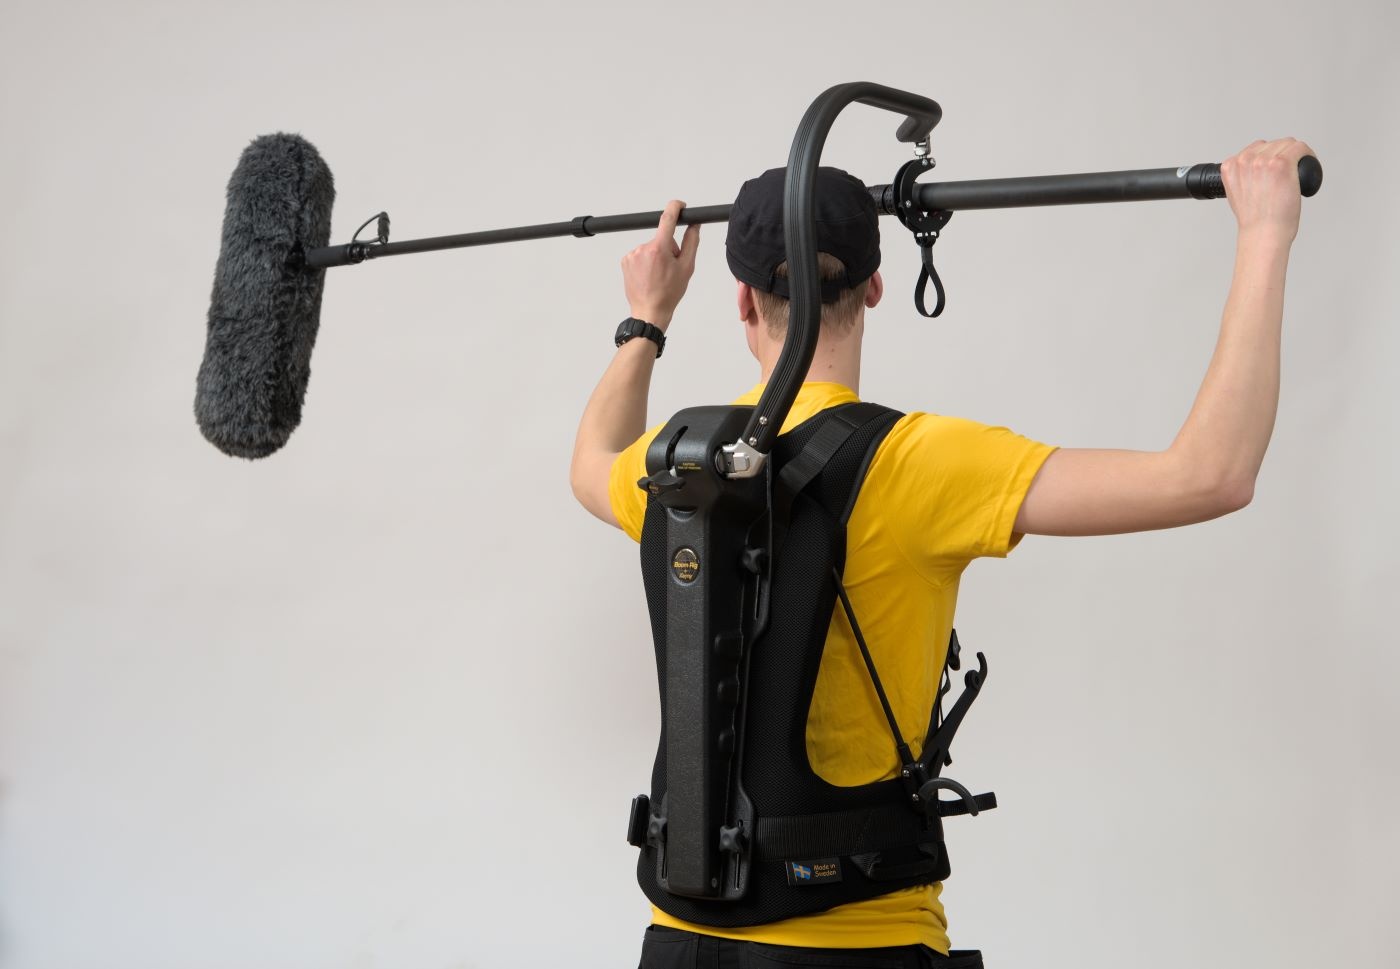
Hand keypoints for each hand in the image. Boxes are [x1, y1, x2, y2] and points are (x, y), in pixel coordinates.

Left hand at [620, 199, 699, 329]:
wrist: (649, 311)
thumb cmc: (669, 293)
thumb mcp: (687, 267)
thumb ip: (691, 242)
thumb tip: (694, 225)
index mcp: (659, 248)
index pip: (668, 217)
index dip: (675, 207)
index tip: (681, 206)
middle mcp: (643, 248)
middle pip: (661, 238)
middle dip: (669, 248)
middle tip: (671, 268)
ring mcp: (632, 255)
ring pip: (651, 247)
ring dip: (657, 256)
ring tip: (659, 275)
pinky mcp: (625, 261)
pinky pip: (641, 255)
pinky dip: (646, 261)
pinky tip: (649, 276)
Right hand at [1220, 137, 1315, 243]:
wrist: (1263, 233)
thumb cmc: (1254, 220)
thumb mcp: (1236, 195)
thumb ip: (1239, 179)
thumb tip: (1251, 173)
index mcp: (1231, 166)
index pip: (1254, 149)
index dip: (1267, 157)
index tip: (1275, 167)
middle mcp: (1246, 160)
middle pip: (1272, 144)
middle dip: (1281, 155)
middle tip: (1288, 173)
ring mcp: (1264, 161)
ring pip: (1287, 144)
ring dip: (1294, 154)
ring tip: (1296, 171)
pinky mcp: (1282, 163)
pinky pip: (1299, 148)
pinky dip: (1307, 154)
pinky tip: (1308, 164)